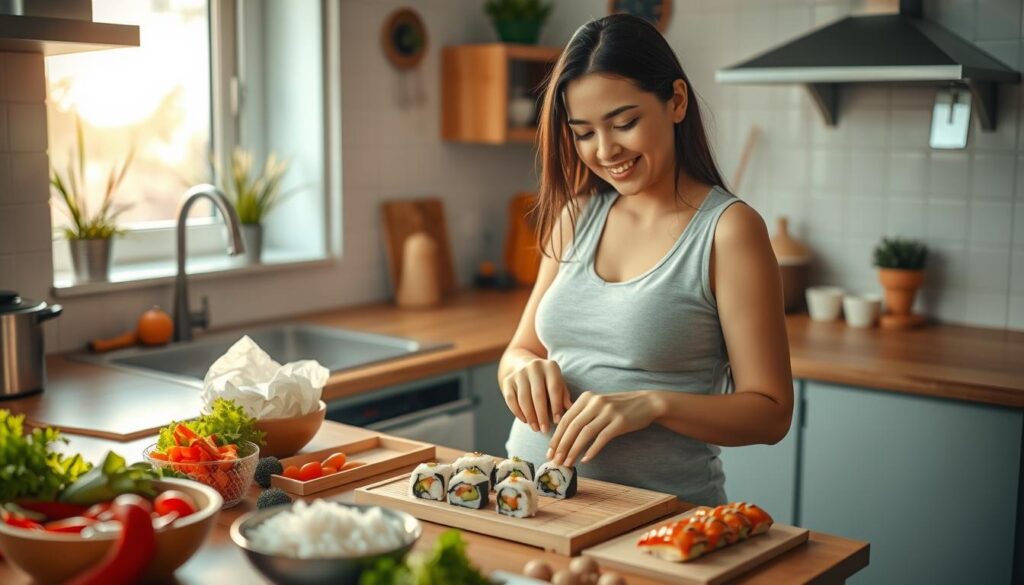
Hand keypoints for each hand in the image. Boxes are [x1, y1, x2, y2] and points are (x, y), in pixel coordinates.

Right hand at [500, 358, 572, 433]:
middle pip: (538, 395)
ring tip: (536, 428)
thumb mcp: (559, 384)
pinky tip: (525, 421)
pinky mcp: (507, 380)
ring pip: (523, 399)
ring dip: (530, 416)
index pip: (554, 388)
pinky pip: (511, 400)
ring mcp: (519, 373)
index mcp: (550, 366)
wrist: (525, 366)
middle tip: (545, 430)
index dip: (556, 406)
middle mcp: (534, 366)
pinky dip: (518, 412)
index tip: (557, 421)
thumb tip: (570, 409)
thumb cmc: (548, 381)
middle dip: (542, 415)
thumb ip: (564, 396)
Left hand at [546, 391, 664, 465]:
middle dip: (561, 446)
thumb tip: (563, 435)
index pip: (566, 419)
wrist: (647, 403)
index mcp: (586, 397)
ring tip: (567, 463)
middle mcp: (595, 402)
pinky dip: (592, 450)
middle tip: (555, 460)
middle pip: (573, 427)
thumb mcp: (598, 404)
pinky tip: (585, 460)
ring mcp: (608, 411)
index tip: (550, 451)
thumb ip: (582, 414)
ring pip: (585, 433)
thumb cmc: (619, 407)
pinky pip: (601, 438)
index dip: (556, 436)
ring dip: (573, 450)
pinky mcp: (620, 422)